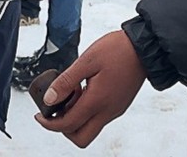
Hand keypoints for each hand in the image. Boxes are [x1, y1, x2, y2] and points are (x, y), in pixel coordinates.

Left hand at [35, 30, 146, 147]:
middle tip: (56, 110)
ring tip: (73, 94)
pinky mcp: (119, 105)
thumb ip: (66, 81)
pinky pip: (99, 118)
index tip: (40, 115)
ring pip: (90, 129)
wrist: (145, 48)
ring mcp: (115, 110)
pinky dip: (87, 112)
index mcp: (97, 101)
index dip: (49, 123)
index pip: (67, 125)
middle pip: (80, 138)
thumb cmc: (119, 50)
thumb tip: (49, 99)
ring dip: (76, 119)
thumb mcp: (87, 60)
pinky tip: (86, 90)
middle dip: (63, 129)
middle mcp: (107, 111)